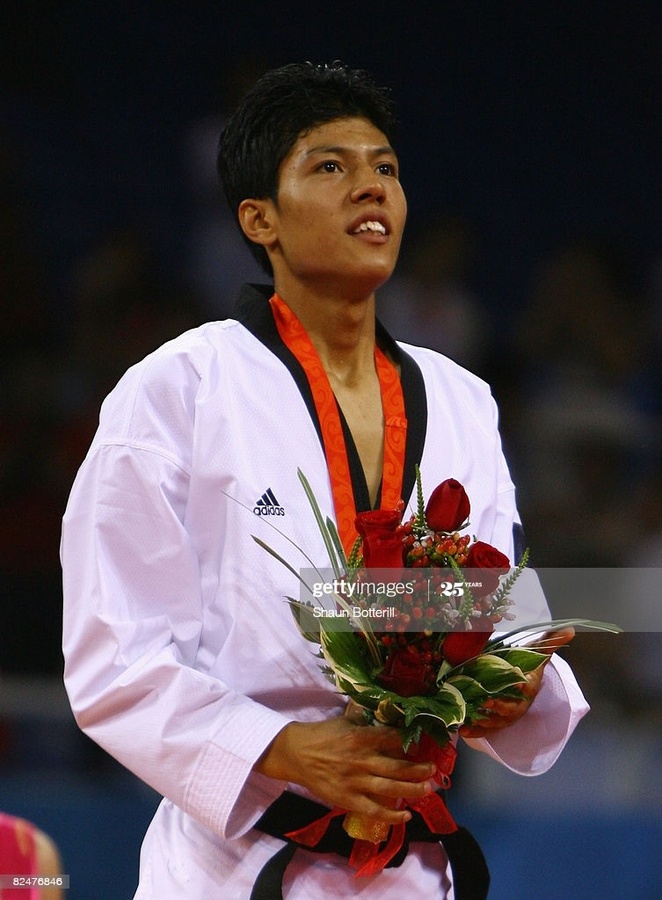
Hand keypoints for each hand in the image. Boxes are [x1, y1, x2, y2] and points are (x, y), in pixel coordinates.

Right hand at [254, 715, 435, 824]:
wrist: (297, 754)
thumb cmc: (323, 734)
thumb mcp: (345, 720)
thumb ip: (366, 720)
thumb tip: (385, 710)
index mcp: (361, 737)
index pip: (393, 739)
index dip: (410, 742)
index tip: (424, 743)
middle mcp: (362, 760)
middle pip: (398, 766)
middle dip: (419, 769)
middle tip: (433, 769)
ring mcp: (356, 781)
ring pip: (391, 788)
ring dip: (412, 789)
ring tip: (427, 789)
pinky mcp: (348, 799)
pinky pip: (374, 810)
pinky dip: (392, 815)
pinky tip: (406, 816)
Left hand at [459, 627, 574, 738]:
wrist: (519, 678)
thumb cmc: (527, 665)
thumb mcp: (536, 652)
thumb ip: (550, 641)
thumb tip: (570, 629)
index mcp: (528, 687)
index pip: (527, 688)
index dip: (522, 687)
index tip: (517, 684)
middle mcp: (518, 704)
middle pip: (510, 709)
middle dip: (499, 708)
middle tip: (485, 703)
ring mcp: (506, 715)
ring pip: (496, 722)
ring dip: (484, 723)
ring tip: (470, 721)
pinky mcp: (494, 721)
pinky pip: (486, 729)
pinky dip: (475, 732)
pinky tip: (462, 731)